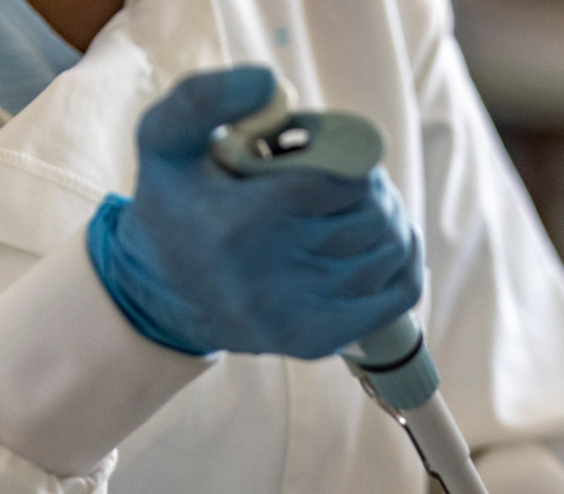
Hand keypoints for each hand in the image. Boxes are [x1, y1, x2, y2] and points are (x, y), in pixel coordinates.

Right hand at [87, 67, 421, 357]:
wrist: (158, 295)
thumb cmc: (173, 204)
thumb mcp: (164, 139)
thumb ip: (205, 98)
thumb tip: (272, 83)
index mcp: (236, 222)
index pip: (340, 178)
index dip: (352, 153)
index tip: (333, 147)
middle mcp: (267, 276)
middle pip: (372, 214)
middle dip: (373, 185)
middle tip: (354, 173)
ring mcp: (295, 315)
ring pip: (390, 251)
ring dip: (390, 217)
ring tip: (364, 205)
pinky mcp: (316, 340)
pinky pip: (396, 296)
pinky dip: (405, 261)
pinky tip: (389, 241)